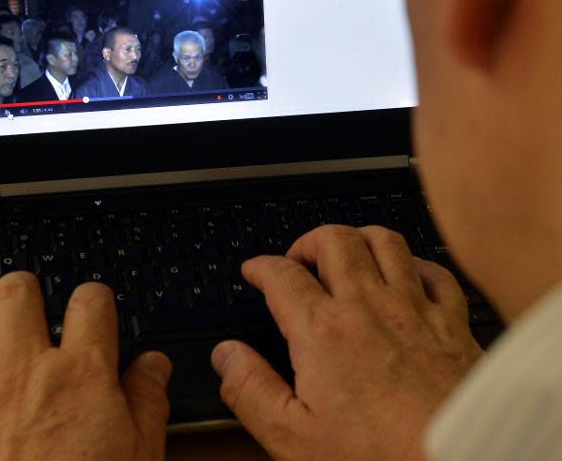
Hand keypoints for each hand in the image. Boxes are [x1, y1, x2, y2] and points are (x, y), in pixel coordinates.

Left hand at [0, 272, 171, 460]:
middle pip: (18, 291)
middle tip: (36, 309)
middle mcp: (26, 370)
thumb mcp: (139, 455)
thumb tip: (154, 364)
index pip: (90, 299)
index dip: (96, 298)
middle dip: (29, 290)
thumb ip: (148, 400)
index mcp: (80, 373)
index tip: (95, 311)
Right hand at [212, 225, 482, 460]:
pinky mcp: (451, 321)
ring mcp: (413, 308)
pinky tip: (406, 276)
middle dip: (308, 241)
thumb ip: (251, 391)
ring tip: (347, 253)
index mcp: (323, 331)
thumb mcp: (294, 438)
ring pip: (383, 240)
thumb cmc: (381, 457)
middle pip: (333, 239)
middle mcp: (367, 305)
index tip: (255, 270)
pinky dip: (415, 264)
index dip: (261, 266)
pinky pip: (434, 270)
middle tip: (299, 258)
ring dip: (359, 238)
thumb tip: (226, 356)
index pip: (281, 274)